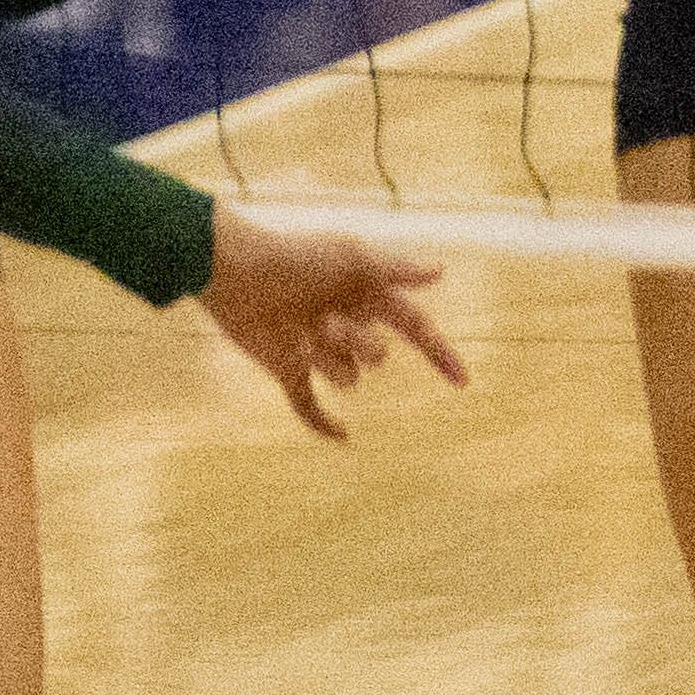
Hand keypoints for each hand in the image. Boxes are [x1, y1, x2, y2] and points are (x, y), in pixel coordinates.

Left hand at [195, 216, 465, 438]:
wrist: (233, 270)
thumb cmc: (293, 256)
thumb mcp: (350, 256)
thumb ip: (394, 269)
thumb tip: (440, 270)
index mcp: (367, 294)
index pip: (414, 327)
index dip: (439, 353)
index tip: (462, 381)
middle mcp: (348, 322)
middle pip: (378, 355)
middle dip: (358, 342)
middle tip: (325, 320)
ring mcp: (318, 348)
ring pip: (346, 377)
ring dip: (328, 357)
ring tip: (298, 332)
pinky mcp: (288, 368)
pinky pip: (309, 405)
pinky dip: (323, 424)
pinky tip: (344, 437)